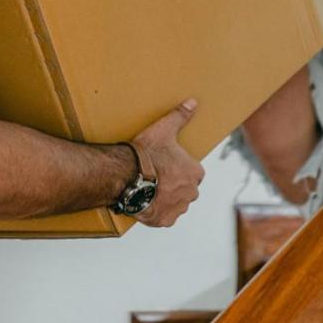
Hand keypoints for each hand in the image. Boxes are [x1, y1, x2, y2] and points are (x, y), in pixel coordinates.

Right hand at [130, 98, 203, 226]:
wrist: (127, 176)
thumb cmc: (147, 153)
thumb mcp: (163, 130)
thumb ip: (180, 116)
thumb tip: (193, 102)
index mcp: (195, 173)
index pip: (193, 172)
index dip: (179, 167)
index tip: (167, 164)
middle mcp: (191, 193)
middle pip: (185, 189)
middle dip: (174, 185)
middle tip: (156, 176)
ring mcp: (178, 209)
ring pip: (176, 204)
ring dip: (166, 199)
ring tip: (149, 189)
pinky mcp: (164, 221)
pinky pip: (163, 217)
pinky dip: (156, 212)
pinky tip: (145, 202)